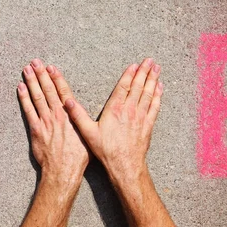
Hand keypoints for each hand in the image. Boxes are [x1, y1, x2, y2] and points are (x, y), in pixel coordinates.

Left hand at [18, 59, 89, 192]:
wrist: (63, 171)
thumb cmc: (78, 157)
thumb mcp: (86, 135)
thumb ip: (80, 121)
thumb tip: (78, 112)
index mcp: (71, 115)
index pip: (63, 91)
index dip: (56, 78)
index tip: (51, 67)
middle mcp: (58, 115)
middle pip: (48, 90)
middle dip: (41, 74)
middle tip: (35, 62)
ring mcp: (45, 121)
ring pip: (37, 97)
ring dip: (32, 82)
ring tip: (27, 69)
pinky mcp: (36, 130)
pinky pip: (28, 110)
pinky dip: (24, 98)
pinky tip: (21, 88)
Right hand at [61, 58, 162, 181]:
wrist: (125, 165)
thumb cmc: (106, 150)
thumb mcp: (88, 132)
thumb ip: (78, 115)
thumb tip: (67, 101)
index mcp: (114, 109)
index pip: (123, 87)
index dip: (129, 74)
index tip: (134, 65)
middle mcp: (129, 110)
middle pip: (138, 86)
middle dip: (144, 72)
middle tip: (150, 61)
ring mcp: (140, 117)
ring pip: (148, 94)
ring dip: (152, 80)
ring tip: (156, 68)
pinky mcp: (148, 125)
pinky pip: (155, 106)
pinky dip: (158, 95)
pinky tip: (160, 88)